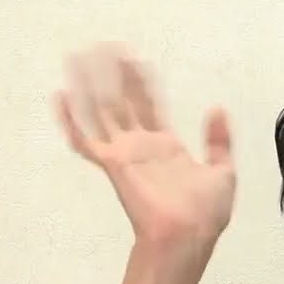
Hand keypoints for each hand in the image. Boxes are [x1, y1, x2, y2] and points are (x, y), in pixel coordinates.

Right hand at [57, 42, 235, 245]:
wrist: (189, 236)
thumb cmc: (205, 214)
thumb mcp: (223, 172)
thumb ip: (218, 141)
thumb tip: (218, 109)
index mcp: (166, 147)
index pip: (150, 106)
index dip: (141, 83)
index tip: (135, 61)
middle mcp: (142, 147)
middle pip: (122, 102)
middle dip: (112, 75)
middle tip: (102, 48)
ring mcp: (125, 155)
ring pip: (101, 112)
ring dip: (88, 86)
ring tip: (78, 59)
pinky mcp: (114, 165)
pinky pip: (85, 140)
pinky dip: (71, 120)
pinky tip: (61, 97)